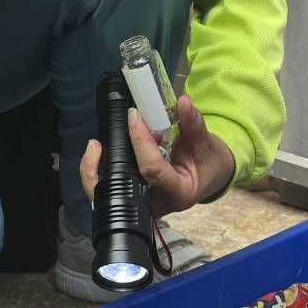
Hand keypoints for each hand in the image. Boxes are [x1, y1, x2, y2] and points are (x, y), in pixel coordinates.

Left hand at [80, 94, 234, 216]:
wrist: (209, 176)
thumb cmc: (209, 163)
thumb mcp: (206, 142)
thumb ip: (193, 123)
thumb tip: (183, 102)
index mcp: (178, 193)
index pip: (152, 170)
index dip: (140, 141)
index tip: (134, 117)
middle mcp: (158, 204)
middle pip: (123, 188)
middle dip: (106, 163)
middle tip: (99, 141)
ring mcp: (145, 204)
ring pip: (110, 194)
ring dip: (97, 170)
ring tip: (100, 145)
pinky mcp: (136, 198)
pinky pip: (112, 188)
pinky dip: (103, 170)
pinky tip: (105, 152)